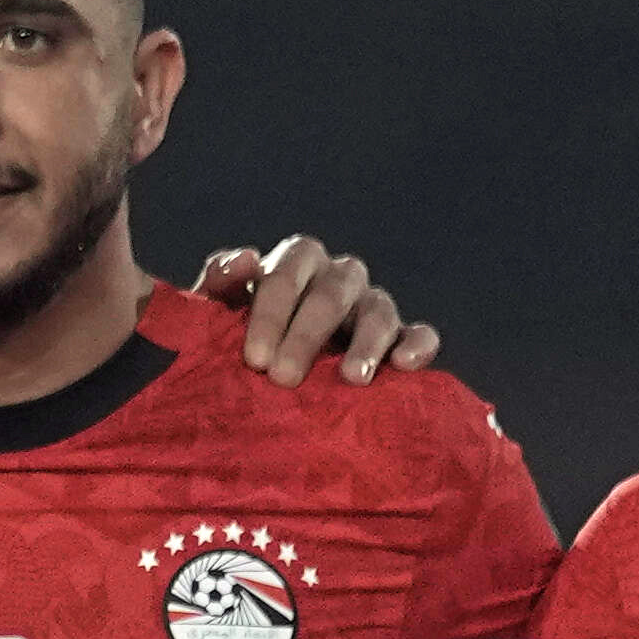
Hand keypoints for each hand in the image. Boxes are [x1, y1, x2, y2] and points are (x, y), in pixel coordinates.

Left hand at [190, 235, 441, 380]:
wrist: (269, 378)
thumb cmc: (241, 341)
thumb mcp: (218, 312)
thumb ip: (220, 281)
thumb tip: (248, 259)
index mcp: (296, 263)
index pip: (287, 274)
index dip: (270, 314)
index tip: (254, 359)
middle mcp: (338, 277)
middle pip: (330, 294)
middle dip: (306, 336)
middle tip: (284, 379)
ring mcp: (372, 306)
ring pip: (378, 310)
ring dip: (365, 343)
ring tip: (351, 379)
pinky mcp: (400, 338)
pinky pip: (420, 334)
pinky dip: (417, 346)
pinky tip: (404, 365)